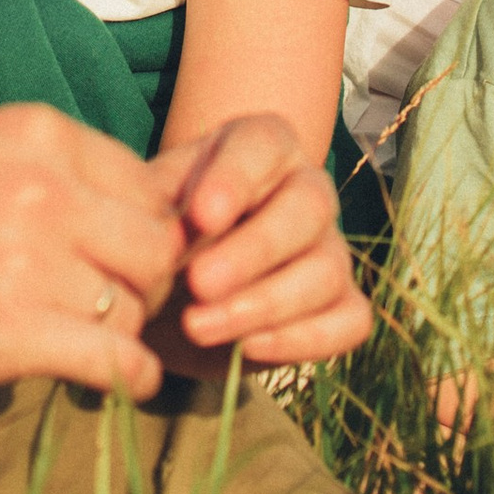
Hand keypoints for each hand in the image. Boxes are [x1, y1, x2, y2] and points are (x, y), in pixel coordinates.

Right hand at [0, 107, 186, 396]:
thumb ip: (46, 172)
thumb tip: (121, 215)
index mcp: (39, 135)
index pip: (146, 186)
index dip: (140, 229)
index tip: (117, 258)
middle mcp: (46, 190)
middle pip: (158, 247)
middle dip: (147, 282)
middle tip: (116, 305)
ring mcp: (31, 261)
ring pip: (135, 307)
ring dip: (122, 330)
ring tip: (87, 341)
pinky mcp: (10, 333)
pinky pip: (118, 360)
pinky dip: (131, 376)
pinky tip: (115, 379)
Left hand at [153, 114, 371, 371]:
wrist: (165, 300)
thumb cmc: (155, 239)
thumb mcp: (144, 214)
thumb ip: (158, 211)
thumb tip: (176, 232)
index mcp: (261, 148)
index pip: (263, 145)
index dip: (235, 179)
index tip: (199, 216)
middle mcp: (307, 190)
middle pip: (307, 206)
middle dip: (253, 250)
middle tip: (198, 282)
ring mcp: (331, 249)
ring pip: (326, 269)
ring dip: (265, 303)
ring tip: (198, 326)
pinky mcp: (341, 305)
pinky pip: (348, 321)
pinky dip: (303, 338)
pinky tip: (248, 348)